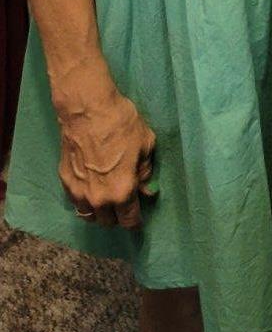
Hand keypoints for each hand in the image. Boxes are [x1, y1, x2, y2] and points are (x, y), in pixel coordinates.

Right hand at [56, 79, 155, 228]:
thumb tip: (145, 189)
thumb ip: (145, 172)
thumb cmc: (121, 124)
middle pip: (108, 222)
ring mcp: (79, 192)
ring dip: (99, 212)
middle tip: (123, 203)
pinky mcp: (65, 181)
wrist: (87, 109)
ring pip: (89, 216)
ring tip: (105, 200)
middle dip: (117, 216)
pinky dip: (84, 200)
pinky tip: (90, 189)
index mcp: (122, 192)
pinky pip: (76, 202)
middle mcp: (98, 199)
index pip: (129, 221)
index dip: (136, 221)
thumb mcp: (145, 145)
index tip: (138, 219)